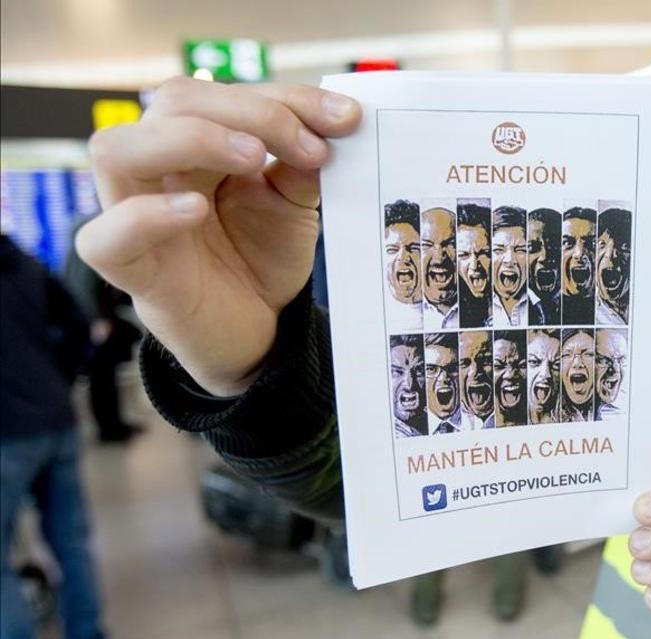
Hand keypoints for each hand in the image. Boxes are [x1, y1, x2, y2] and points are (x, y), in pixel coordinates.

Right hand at [76, 77, 360, 394]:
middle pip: (173, 102)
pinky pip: (104, 236)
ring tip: (253, 160)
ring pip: (116, 149)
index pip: (222, 93)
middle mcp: (156, 168)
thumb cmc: (262, 258)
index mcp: (195, 142)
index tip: (344, 118)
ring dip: (190, 140)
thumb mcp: (294, 204)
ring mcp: (132, 215)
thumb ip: (302, 164)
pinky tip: (195, 209)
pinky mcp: (129, 269)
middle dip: (249, 112)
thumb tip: (329, 123)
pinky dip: (147, 215)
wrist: (259, 332)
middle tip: (307, 147)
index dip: (285, 97)